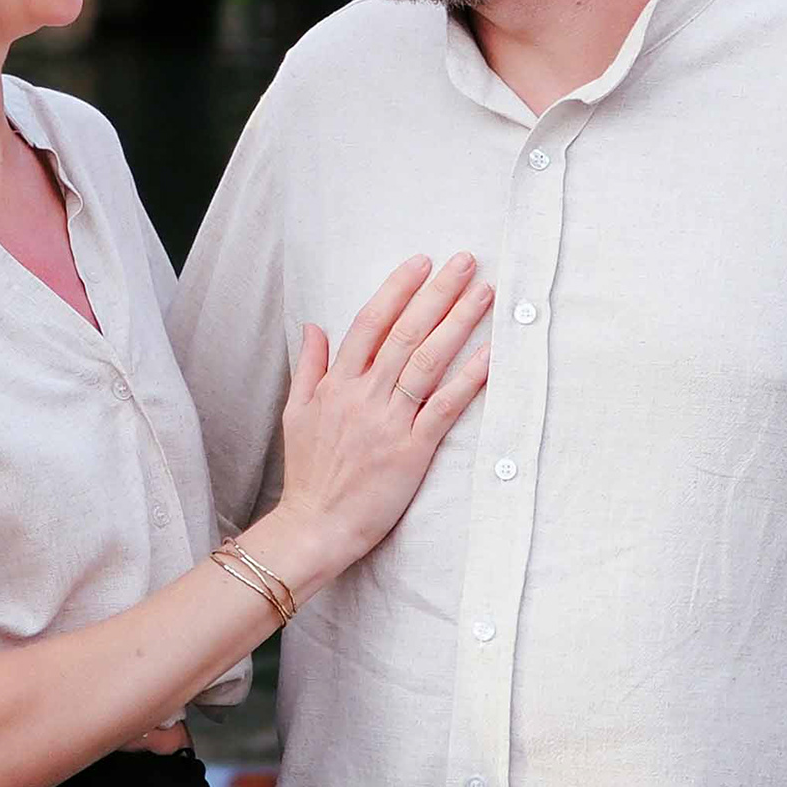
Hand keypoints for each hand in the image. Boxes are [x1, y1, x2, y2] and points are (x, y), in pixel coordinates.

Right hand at [265, 255, 491, 586]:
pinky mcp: (412, 451)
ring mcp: (389, 422)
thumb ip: (309, 366)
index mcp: (337, 384)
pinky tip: (491, 355)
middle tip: (465, 261)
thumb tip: (315, 324)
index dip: (397, 290)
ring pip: (427, 362)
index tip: (421, 262)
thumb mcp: (296, 413)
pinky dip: (469, 379)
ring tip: (484, 293)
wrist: (315, 525)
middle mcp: (364, 395)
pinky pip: (444, 408)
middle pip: (405, 333)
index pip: (369, 323)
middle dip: (437, 293)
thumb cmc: (308, 473)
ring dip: (458, 324)